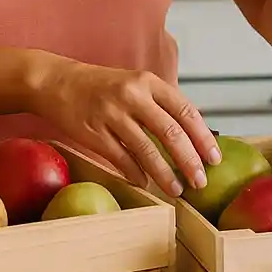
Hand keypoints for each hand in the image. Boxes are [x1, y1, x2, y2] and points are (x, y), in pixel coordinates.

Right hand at [31, 62, 220, 196]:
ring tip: (176, 190)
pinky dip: (135, 173)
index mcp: (148, 81)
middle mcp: (132, 94)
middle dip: (189, 161)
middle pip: (171, 132)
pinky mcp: (93, 132)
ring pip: (146, 149)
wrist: (56, 82)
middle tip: (200, 182)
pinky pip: (120, 158)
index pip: (186, 111)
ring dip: (165, 174)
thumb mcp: (135, 84)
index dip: (203, 137)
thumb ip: (161, 105)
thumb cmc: (102, 87)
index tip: (214, 159)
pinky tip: (144, 183)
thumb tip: (193, 139)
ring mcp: (111, 113)